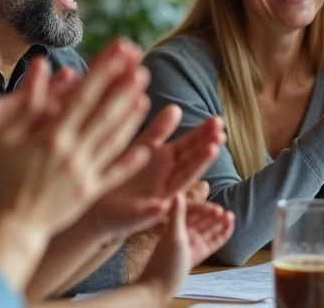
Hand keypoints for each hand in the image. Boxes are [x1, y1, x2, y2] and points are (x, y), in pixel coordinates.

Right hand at [0, 37, 154, 236]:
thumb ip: (27, 100)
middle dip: (123, 91)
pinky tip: (146, 148)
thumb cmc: (2, 176)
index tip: (118, 54)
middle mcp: (73, 153)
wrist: (12, 224)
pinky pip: (114, 174)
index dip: (103, 73)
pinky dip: (130, 161)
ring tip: (145, 98)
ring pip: (114, 142)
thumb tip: (38, 63)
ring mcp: (84, 174)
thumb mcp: (6, 137)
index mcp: (52, 137)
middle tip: (141, 69)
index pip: (83, 97)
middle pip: (104, 116)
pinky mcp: (89, 193)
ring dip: (131, 120)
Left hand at [88, 108, 224, 237]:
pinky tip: (165, 203)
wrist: (102, 203)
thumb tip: (176, 108)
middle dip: (206, 151)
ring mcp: (159, 197)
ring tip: (209, 155)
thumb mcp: (144, 147)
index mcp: (170, 161)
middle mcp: (170, 179)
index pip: (190, 145)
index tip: (218, 121)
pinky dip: (158, 208)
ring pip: (180, 184)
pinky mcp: (143, 215)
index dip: (204, 134)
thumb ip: (159, 130)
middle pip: (191, 163)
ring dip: (196, 170)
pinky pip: (151, 212)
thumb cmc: (126, 173)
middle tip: (221, 136)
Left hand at [137, 196, 233, 303]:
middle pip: (203, 220)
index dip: (205, 209)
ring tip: (232, 217)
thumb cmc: (164, 261)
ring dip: (220, 223)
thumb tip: (177, 192)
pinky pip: (213, 241)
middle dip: (215, 215)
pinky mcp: (198, 252)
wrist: (160, 285)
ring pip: (209, 230)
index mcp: (176, 225)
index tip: (217, 207)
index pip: (193, 213)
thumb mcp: (173, 236)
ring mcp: (192, 242)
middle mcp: (185, 232)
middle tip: (228, 212)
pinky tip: (229, 228)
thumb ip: (177, 215)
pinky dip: (221, 235)